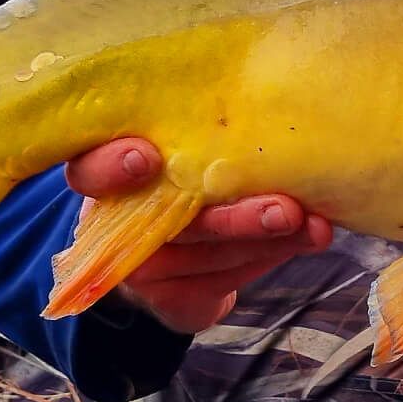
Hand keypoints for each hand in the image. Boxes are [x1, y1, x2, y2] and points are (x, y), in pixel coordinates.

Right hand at [65, 139, 332, 333]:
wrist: (175, 262)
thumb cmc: (183, 178)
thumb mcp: (180, 148)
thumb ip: (201, 135)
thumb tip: (266, 101)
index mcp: (104, 176)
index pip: (89, 169)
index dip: (112, 166)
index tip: (147, 157)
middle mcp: (115, 225)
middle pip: (173, 222)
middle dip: (234, 217)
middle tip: (284, 209)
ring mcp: (143, 269)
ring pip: (210, 254)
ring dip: (268, 238)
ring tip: (314, 223)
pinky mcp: (173, 300)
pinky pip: (227, 280)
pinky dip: (275, 256)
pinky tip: (310, 238)